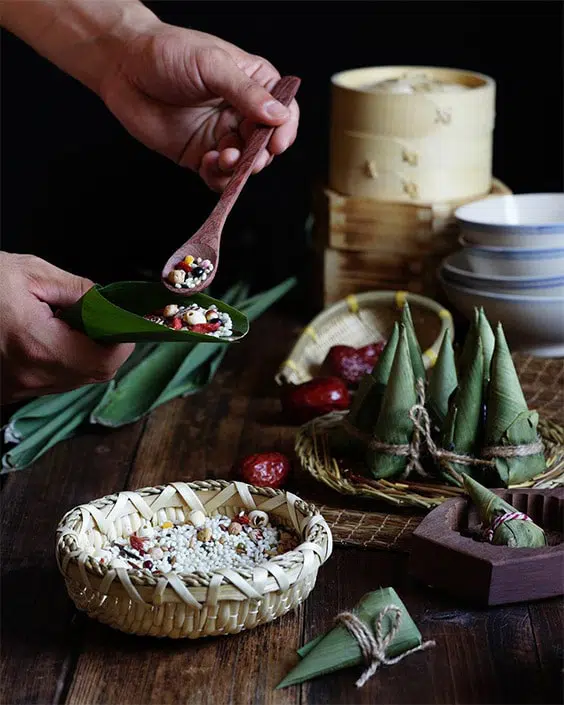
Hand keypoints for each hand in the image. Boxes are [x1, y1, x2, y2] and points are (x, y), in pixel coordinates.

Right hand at [0, 252, 133, 402]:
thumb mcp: (32, 272)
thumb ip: (81, 291)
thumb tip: (112, 304)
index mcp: (37, 345)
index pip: (105, 360)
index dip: (123, 340)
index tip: (126, 319)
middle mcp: (28, 376)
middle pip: (94, 374)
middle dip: (107, 346)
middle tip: (100, 316)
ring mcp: (15, 389)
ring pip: (74, 380)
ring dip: (85, 354)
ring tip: (68, 322)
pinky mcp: (6, 391)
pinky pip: (50, 382)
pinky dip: (62, 361)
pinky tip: (48, 335)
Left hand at [100, 23, 299, 190]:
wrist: (122, 67)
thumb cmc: (167, 52)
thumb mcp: (211, 64)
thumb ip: (245, 92)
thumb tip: (277, 115)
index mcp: (253, 84)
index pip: (284, 111)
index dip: (285, 129)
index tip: (276, 142)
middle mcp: (241, 112)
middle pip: (267, 144)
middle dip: (260, 155)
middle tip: (247, 157)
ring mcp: (221, 135)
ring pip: (245, 164)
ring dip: (239, 169)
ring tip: (223, 159)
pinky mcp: (200, 154)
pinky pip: (219, 175)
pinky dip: (219, 178)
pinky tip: (208, 164)